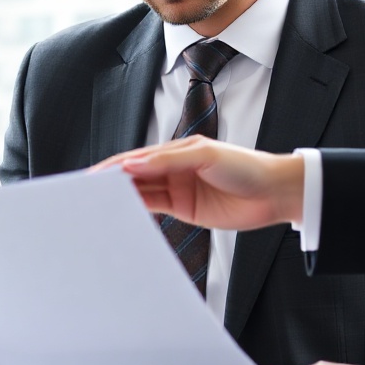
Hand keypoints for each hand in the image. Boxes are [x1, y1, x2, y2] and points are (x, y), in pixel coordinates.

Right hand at [106, 136, 305, 230]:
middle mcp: (173, 169)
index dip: (113, 167)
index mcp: (176, 150)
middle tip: (88, 194)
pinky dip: (138, 211)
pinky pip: (154, 209)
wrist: (275, 193)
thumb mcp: (205, 156)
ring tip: (100, 206)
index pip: (136, 158)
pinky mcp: (184, 209)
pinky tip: (123, 213)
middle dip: (111, 183)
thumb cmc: (246, 167)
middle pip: (134, 176)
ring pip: (141, 193)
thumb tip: (132, 165)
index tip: (92, 176)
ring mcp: (177, 189)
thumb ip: (167, 160)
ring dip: (122, 199)